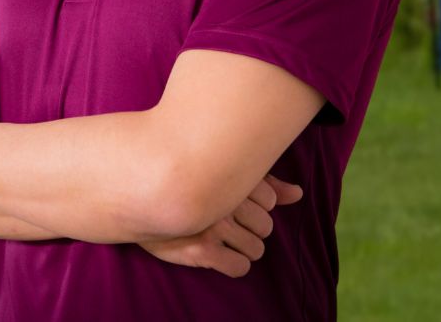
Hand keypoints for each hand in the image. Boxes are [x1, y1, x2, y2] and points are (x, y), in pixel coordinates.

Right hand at [137, 173, 303, 276]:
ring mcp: (213, 226)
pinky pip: (239, 266)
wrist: (141, 194)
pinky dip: (237, 264)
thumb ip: (267, 182)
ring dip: (247, 246)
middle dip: (254, 226)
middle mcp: (225, 201)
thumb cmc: (191, 182)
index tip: (237, 201)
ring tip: (228, 239)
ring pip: (257, 247)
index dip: (258, 203)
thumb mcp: (228, 174)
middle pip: (266, 225)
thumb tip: (298, 194)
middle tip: (232, 222)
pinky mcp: (201, 250)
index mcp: (232, 177)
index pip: (271, 199)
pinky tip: (223, 255)